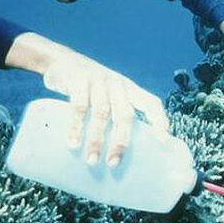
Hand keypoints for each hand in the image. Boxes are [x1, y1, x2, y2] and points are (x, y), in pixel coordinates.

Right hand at [43, 51, 169, 167]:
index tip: (163, 141)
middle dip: (121, 141)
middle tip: (113, 163)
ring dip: (97, 138)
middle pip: (125, 114)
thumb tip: (114, 154)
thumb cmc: (88, 86)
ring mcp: (98, 80)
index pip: (150, 102)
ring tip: (92, 160)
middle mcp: (117, 84)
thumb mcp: (107, 94)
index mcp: (129, 89)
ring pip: (102, 112)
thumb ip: (113, 114)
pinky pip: (78, 106)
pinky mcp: (78, 79)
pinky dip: (75, 126)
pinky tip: (72, 143)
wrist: (60, 59)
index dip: (159, 120)